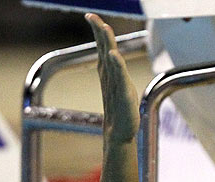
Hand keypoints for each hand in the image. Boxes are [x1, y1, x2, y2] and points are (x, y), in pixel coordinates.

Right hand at [86, 13, 139, 142]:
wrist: (119, 133)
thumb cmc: (121, 110)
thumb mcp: (120, 86)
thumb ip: (116, 70)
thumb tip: (111, 55)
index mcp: (109, 73)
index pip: (104, 48)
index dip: (98, 32)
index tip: (91, 16)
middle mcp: (110, 77)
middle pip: (104, 50)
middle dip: (99, 32)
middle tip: (91, 16)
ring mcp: (116, 85)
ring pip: (111, 61)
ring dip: (107, 44)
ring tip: (104, 28)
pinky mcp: (124, 95)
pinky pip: (120, 78)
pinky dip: (117, 66)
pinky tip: (114, 55)